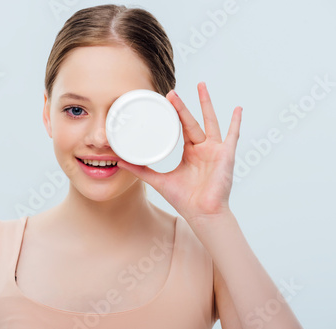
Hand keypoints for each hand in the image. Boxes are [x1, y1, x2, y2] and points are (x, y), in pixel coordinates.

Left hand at [117, 82, 242, 225]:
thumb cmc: (185, 199)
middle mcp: (203, 148)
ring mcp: (215, 150)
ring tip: (201, 85)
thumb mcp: (159, 181)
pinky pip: (233, 136)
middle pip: (191, 121)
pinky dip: (236, 123)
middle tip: (171, 91)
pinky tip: (237, 108)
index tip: (164, 100)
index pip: (180, 127)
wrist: (202, 213)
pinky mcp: (226, 155)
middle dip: (182, 106)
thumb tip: (119, 162)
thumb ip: (140, 170)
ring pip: (210, 121)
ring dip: (205, 104)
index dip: (173, 115)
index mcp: (190, 152)